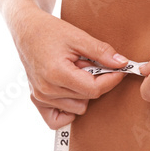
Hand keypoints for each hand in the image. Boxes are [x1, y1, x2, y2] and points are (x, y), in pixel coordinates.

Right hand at [14, 9, 129, 128]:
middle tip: (88, 63)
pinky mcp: (37, 100)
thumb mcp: (78, 36)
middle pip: (88, 98)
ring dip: (83, 92)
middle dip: (96, 81)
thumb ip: (102, 52)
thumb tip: (123, 64)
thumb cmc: (50, 30)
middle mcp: (46, 90)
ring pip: (78, 108)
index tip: (120, 70)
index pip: (94, 89)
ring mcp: (40, 97)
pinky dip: (69, 109)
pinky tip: (71, 90)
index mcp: (57, 74)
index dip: (112, 80)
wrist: (26, 30)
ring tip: (75, 71)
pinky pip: (58, 119)